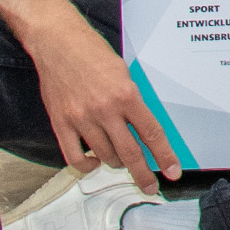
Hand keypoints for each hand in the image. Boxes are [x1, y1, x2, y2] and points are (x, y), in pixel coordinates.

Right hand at [0, 0, 180, 190]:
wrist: (57, 42)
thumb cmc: (92, 53)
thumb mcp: (123, 73)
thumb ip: (132, 101)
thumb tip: (142, 129)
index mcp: (126, 95)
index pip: (151, 133)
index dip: (164, 156)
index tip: (172, 171)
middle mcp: (105, 110)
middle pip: (130, 153)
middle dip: (143, 175)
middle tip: (150, 187)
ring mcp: (81, 118)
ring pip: (105, 156)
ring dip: (115, 162)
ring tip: (119, 158)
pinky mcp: (60, 123)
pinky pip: (75, 157)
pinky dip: (87, 165)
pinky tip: (93, 161)